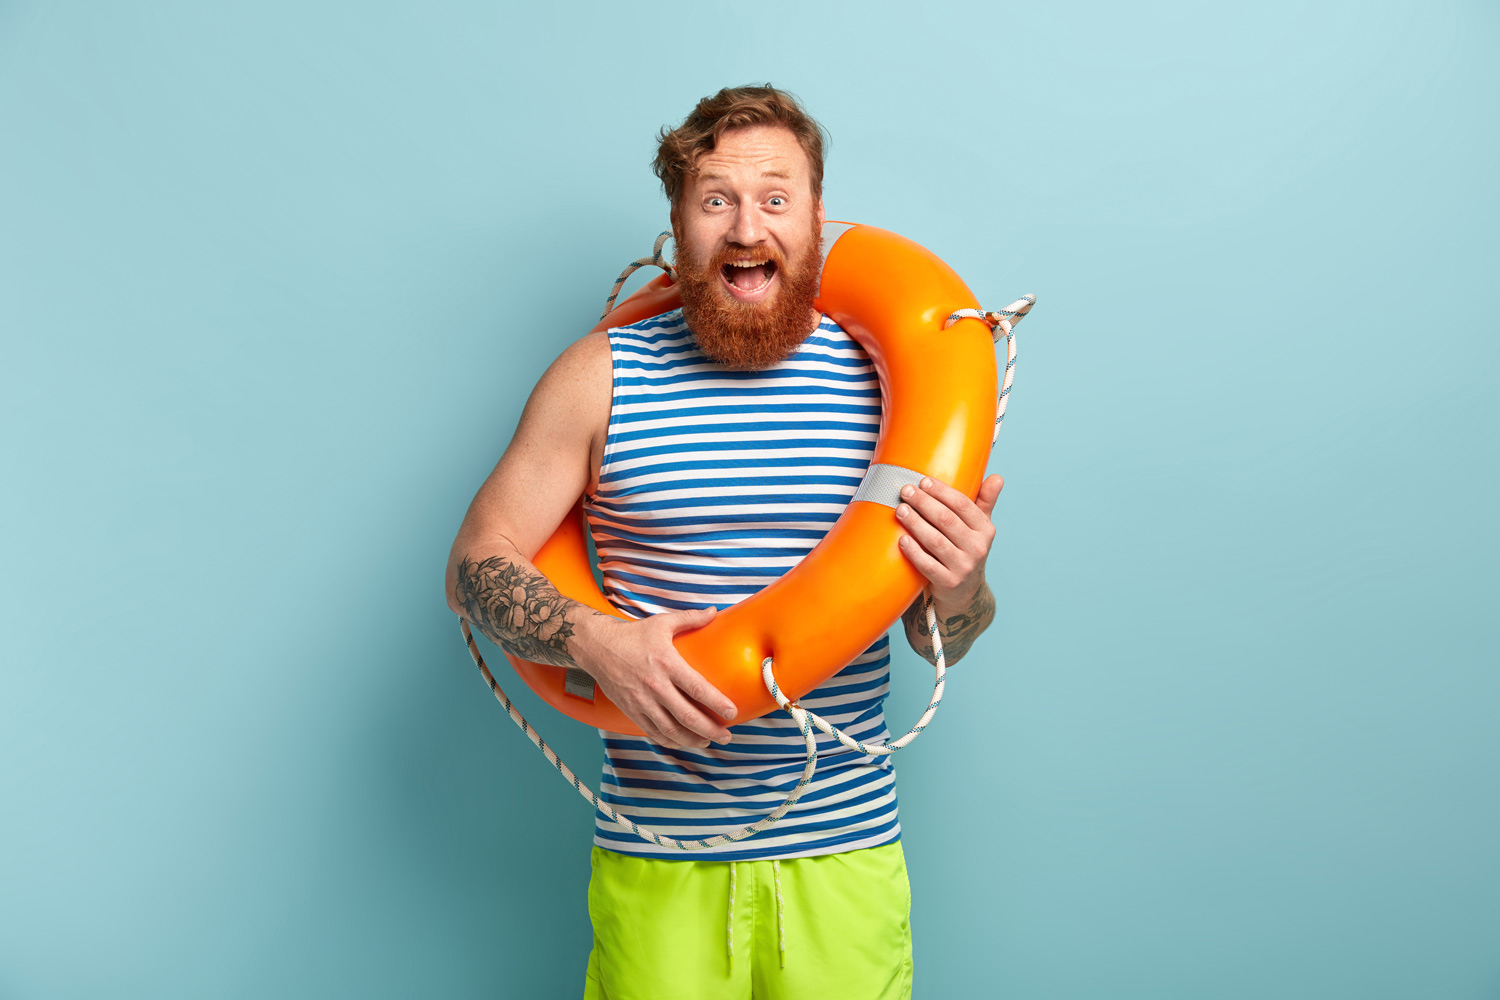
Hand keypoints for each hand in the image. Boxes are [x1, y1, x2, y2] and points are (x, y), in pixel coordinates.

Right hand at [575, 606, 736, 749]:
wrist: (596, 647)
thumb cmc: (631, 635)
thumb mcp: (662, 623)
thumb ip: (690, 619)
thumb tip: (714, 612)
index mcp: (666, 664)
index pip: (697, 688)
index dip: (717, 703)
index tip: (733, 712)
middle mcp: (655, 686)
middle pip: (687, 716)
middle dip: (710, 730)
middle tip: (726, 736)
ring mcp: (641, 701)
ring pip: (670, 729)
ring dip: (692, 740)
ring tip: (708, 742)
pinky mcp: (630, 710)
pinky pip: (653, 731)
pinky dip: (669, 740)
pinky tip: (681, 741)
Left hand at [894, 474, 1002, 615]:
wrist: (965, 592)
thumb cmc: (967, 549)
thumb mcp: (980, 528)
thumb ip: (985, 501)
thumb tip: (997, 477)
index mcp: (985, 530)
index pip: (963, 505)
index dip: (942, 491)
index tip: (923, 481)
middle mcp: (977, 548)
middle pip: (946, 520)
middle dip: (924, 503)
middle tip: (906, 491)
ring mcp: (963, 567)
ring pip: (935, 541)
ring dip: (915, 523)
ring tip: (900, 510)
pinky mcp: (948, 583)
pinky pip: (927, 565)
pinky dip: (914, 551)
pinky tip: (902, 539)